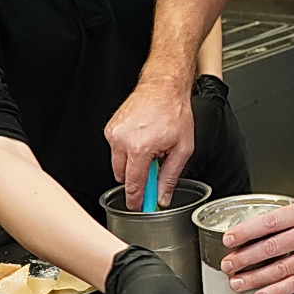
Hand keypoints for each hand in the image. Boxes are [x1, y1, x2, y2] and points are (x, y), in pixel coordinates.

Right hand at [105, 80, 194, 207]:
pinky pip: (116, 149)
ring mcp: (114, 134)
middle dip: (137, 179)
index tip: (139, 207)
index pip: (134, 185)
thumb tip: (163, 196)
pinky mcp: (110, 128)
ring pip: (118, 163)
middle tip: (154, 170)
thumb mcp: (183, 148)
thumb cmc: (174, 111)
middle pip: (122, 176)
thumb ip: (171, 175)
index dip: (137, 200)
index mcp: (140, 149)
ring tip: (151, 148)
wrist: (163, 87)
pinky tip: (142, 138)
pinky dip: (127, 150)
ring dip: (133, 163)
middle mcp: (122, 141)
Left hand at [220, 197, 293, 293]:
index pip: (271, 222)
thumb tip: (268, 224)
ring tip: (238, 282)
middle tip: (228, 264)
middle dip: (245, 258)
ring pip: (282, 269)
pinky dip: (277, 291)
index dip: (246, 232)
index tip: (230, 239)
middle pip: (272, 248)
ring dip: (256, 277)